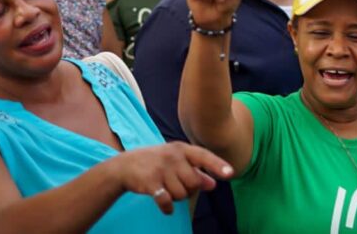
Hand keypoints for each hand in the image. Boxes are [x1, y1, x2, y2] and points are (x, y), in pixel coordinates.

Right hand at [113, 142, 232, 214]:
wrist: (125, 166)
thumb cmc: (157, 163)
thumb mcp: (176, 161)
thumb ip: (196, 171)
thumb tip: (213, 184)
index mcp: (182, 149)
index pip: (204, 156)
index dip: (218, 165)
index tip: (230, 174)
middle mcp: (173, 157)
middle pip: (194, 182)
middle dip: (189, 189)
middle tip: (177, 185)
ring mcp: (161, 169)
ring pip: (182, 194)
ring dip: (177, 197)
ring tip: (167, 189)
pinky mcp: (150, 183)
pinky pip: (167, 202)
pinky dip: (168, 208)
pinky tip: (165, 206)